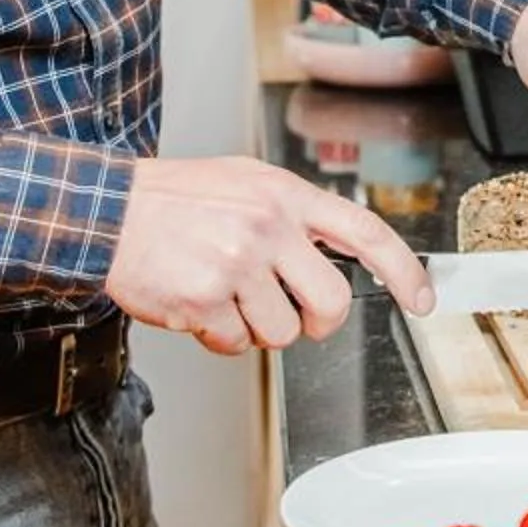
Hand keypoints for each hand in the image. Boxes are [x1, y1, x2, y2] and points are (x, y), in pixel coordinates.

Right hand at [103, 158, 433, 351]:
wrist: (106, 212)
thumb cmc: (174, 200)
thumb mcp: (245, 183)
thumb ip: (293, 215)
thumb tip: (334, 254)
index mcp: (285, 195)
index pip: (365, 231)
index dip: (403, 269)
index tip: (421, 298)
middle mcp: (268, 226)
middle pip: (330, 300)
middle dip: (316, 321)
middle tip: (291, 314)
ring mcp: (237, 262)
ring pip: (281, 331)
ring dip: (255, 327)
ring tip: (224, 296)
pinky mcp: (205, 298)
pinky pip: (234, 343)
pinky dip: (217, 336)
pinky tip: (197, 306)